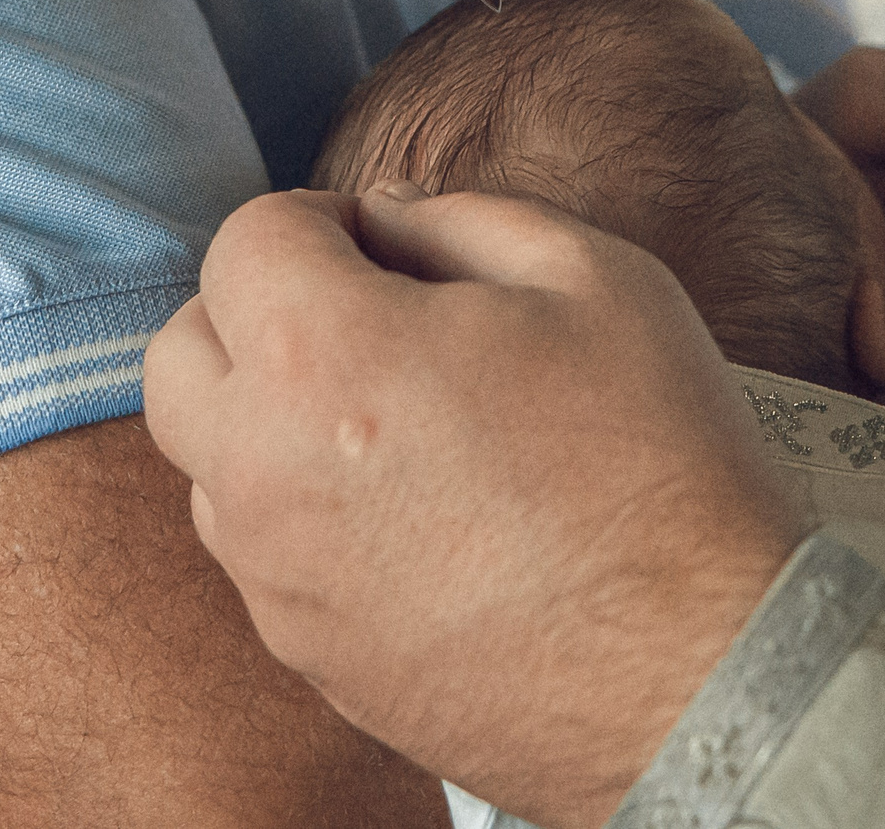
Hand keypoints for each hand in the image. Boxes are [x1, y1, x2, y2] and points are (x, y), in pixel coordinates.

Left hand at [143, 185, 804, 828]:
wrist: (702, 668)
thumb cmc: (661, 460)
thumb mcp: (595, 276)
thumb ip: (462, 216)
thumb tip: (385, 215)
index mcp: (324, 354)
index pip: (244, 238)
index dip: (322, 220)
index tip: (391, 248)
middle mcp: (263, 469)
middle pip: (183, 352)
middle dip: (260, 312)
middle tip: (372, 323)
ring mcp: (275, 580)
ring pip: (212, 463)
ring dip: (273, 420)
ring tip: (406, 429)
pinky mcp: (307, 659)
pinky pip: (266, 558)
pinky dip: (311, 517)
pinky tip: (425, 520)